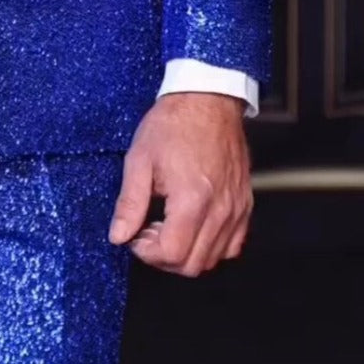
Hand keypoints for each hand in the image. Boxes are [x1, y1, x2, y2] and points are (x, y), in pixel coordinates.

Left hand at [109, 92, 251, 274]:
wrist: (208, 99)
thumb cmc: (174, 123)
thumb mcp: (140, 158)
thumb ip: (130, 202)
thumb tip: (119, 235)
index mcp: (192, 199)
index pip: (171, 253)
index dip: (147, 252)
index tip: (135, 235)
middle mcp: (220, 209)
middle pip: (193, 264)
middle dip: (164, 257)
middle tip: (148, 232)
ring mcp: (236, 209)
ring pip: (214, 259)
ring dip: (187, 254)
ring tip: (168, 226)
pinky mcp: (245, 204)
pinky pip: (232, 245)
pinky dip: (212, 246)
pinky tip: (194, 226)